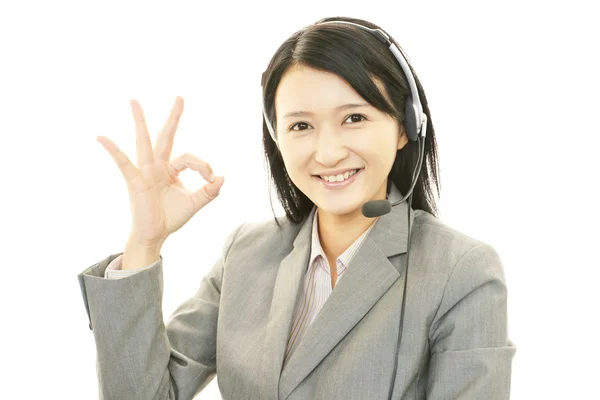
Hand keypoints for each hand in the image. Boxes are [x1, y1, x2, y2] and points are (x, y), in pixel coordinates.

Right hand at [96, 96, 223, 247]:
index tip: (211, 179)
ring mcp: (145, 172)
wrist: (155, 235)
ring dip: (140, 121)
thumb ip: (209, 191)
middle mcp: (157, 166)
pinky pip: (122, 163)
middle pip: (165, 136)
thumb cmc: (171, 217)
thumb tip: (222, 177)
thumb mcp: (195, 203)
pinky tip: (101, 137)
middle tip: (180, 97)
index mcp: (171, 169)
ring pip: (144, 142)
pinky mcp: (134, 181)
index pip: (190, 158)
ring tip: (134, 100)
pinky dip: (112, 150)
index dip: (203, 166)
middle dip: (173, 118)